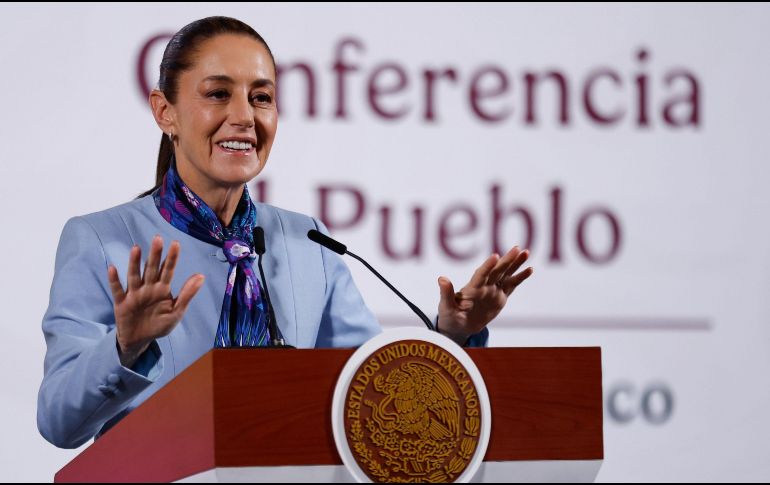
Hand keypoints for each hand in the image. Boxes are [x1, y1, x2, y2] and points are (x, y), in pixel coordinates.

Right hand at [107, 235, 204, 367]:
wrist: (140, 340)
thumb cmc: (159, 324)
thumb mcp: (176, 311)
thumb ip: (187, 294)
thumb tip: (201, 276)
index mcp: (162, 289)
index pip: (168, 270)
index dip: (172, 258)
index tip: (176, 243)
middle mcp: (148, 288)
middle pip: (151, 268)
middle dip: (155, 255)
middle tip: (158, 238)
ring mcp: (134, 294)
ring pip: (134, 276)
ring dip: (134, 263)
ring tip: (136, 248)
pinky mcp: (121, 303)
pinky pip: (117, 290)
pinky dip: (114, 280)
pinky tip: (112, 268)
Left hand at [437, 246, 532, 344]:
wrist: (459, 326)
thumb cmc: (450, 316)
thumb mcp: (446, 307)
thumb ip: (446, 293)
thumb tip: (441, 278)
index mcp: (472, 288)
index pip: (481, 275)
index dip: (488, 266)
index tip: (495, 256)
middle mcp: (484, 286)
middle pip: (497, 270)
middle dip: (507, 260)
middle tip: (516, 248)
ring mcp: (492, 290)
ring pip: (506, 274)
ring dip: (516, 264)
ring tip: (526, 252)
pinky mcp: (500, 297)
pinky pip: (512, 285)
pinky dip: (520, 277)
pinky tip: (529, 269)